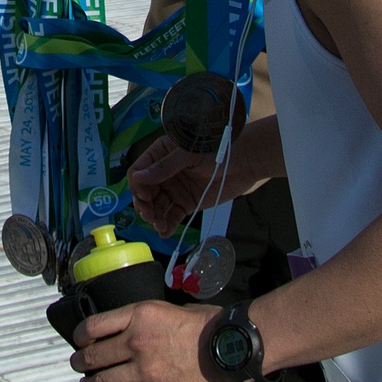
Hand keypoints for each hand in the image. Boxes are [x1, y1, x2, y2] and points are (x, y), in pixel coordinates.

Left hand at [71, 301, 229, 381]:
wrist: (230, 347)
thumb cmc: (208, 324)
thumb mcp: (173, 307)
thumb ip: (151, 317)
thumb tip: (143, 324)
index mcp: (138, 315)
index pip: (95, 325)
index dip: (81, 334)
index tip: (80, 340)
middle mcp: (135, 342)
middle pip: (93, 356)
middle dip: (80, 362)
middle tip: (78, 365)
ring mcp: (145, 371)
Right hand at [129, 133, 260, 235]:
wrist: (244, 161)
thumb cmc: (215, 149)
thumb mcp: (188, 154)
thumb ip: (164, 167)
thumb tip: (138, 178)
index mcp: (160, 155)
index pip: (139, 171)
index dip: (138, 185)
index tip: (145, 197)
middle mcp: (164, 173)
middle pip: (144, 193)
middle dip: (144, 205)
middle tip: (151, 216)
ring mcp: (175, 190)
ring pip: (156, 207)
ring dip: (154, 218)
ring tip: (161, 225)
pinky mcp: (186, 204)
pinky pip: (171, 216)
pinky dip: (167, 225)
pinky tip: (165, 232)